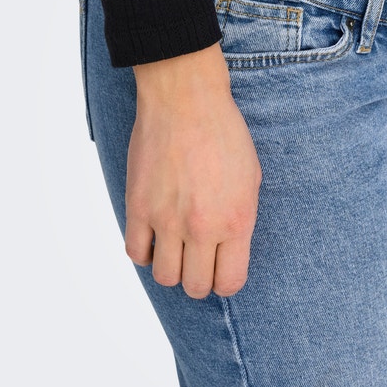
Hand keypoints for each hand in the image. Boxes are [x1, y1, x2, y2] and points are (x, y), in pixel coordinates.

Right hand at [124, 42, 262, 298]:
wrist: (186, 101)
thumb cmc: (224, 134)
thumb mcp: (251, 179)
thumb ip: (239, 220)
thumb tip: (228, 249)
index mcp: (236, 221)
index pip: (229, 282)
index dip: (225, 280)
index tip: (221, 268)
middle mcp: (201, 227)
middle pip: (195, 286)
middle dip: (199, 279)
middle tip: (198, 261)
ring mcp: (167, 219)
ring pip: (164, 276)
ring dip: (171, 268)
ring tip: (175, 248)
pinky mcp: (138, 206)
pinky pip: (135, 252)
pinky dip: (144, 251)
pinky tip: (154, 236)